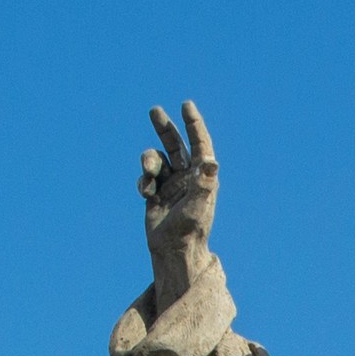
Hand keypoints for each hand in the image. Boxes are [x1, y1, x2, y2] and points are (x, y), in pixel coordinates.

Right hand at [140, 101, 218, 284]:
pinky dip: (142, 182)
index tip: (186, 105)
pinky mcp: (156, 194)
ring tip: (148, 173)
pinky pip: (145, 177)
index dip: (193, 124)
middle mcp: (187, 177)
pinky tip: (146, 195)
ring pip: (156, 160)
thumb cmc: (190, 230)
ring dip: (149, 161)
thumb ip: (204, 184)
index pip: (199, 144)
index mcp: (201, 176)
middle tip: (154, 110)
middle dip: (164, 127)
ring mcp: (171, 184)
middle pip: (175, 145)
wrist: (173, 250)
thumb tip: (212, 163)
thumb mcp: (197, 206)